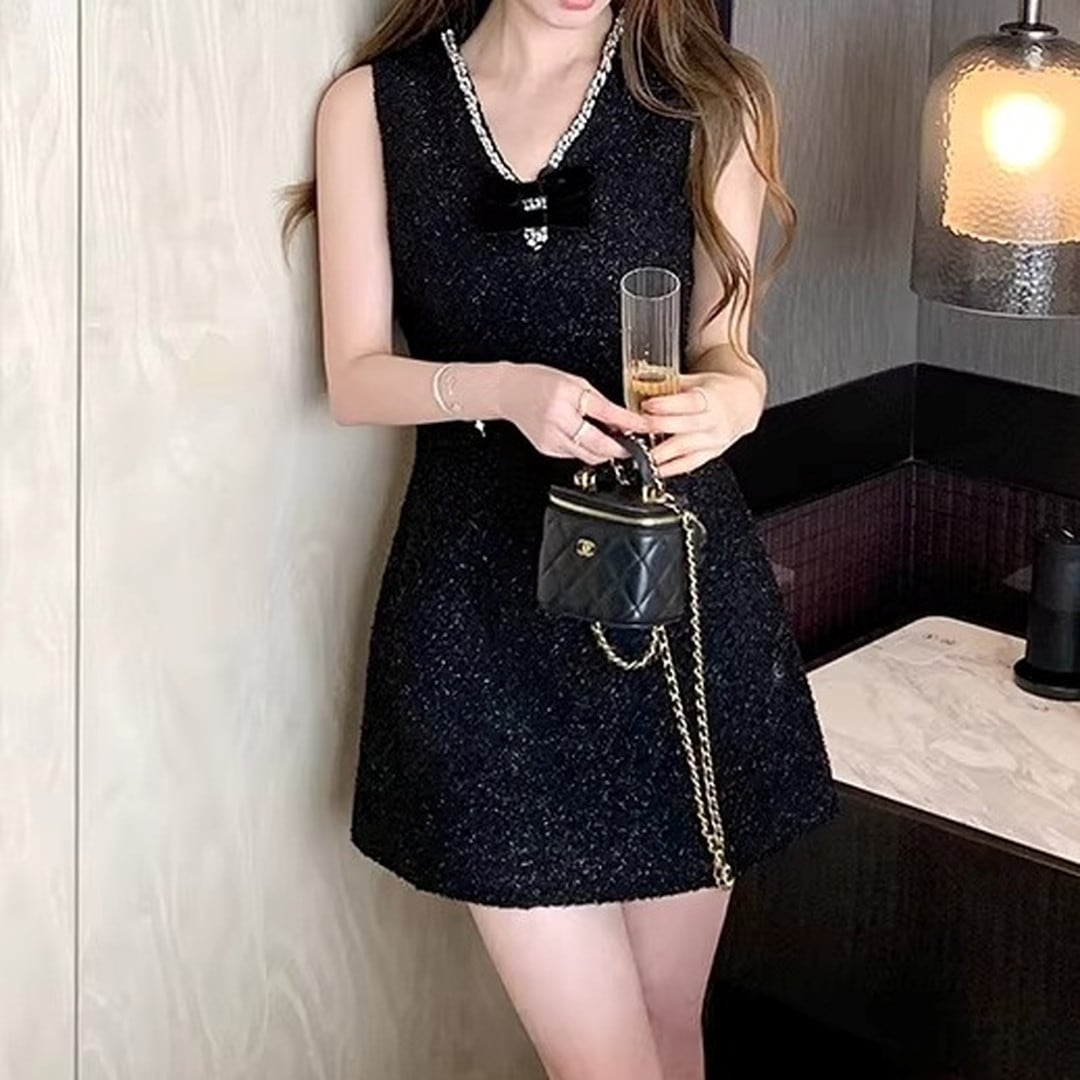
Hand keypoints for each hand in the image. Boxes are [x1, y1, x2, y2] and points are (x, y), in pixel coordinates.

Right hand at [497, 362, 652, 464]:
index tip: (646, 428)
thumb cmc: (540, 381)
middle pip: (599, 445)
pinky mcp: (547, 449)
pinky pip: (575, 455)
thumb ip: (599, 402)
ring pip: (589, 455)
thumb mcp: (575, 382)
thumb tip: (623, 420)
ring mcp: (551, 438)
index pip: (607, 413)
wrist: (509, 392)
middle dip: (620, 448)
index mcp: (567, 397)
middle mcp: (558, 420)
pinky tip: (587, 438)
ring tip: (611, 439)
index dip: (630, 423)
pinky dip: (587, 450)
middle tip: (632, 444)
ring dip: (605, 450)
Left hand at [639, 371, 763, 478]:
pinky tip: (655, 469)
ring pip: (685, 449)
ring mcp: (714, 441)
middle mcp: (714, 421)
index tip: (646, 405)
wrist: (743, 405)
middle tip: (636, 430)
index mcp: (711, 399)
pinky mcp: (711, 455)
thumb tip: (640, 386)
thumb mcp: (696, 380)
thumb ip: (670, 385)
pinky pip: (689, 464)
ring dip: (660, 453)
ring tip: (640, 454)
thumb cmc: (716, 391)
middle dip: (658, 429)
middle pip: (684, 427)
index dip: (667, 405)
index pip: (689, 403)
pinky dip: (670, 468)